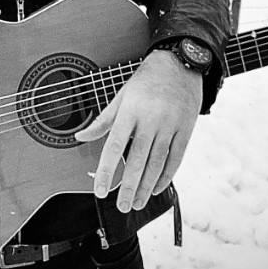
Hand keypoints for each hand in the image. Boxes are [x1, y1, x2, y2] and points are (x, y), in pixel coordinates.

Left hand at [74, 50, 201, 212]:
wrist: (179, 63)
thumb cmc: (147, 80)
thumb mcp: (122, 95)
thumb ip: (103, 120)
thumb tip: (81, 137)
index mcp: (131, 110)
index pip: (115, 146)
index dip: (107, 171)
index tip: (100, 190)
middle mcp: (151, 119)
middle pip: (138, 160)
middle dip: (128, 187)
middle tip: (120, 206)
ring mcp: (170, 124)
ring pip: (157, 162)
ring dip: (146, 187)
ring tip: (136, 203)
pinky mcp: (186, 128)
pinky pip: (176, 158)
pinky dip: (166, 176)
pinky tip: (156, 188)